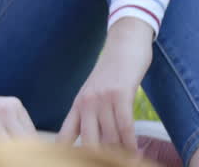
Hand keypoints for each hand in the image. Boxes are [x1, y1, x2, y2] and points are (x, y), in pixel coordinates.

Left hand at [57, 17, 154, 152]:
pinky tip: (135, 153)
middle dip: (97, 159)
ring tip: (127, 164)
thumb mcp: (95, 94)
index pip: (65, 136)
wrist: (124, 44)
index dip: (63, 153)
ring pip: (110, 137)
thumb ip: (91, 116)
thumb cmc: (113, 73)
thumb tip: (95, 142)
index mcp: (77, 106)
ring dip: (120, 155)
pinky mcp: (120, 94)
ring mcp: (102, 99)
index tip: (66, 163)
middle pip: (88, 142)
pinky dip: (131, 143)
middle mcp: (86, 104)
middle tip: (107, 166)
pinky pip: (125, 126)